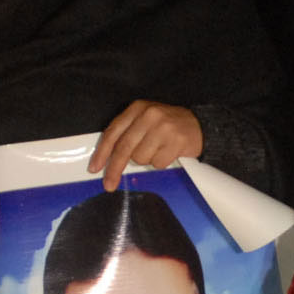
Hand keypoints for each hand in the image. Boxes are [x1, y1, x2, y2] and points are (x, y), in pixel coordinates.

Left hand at [88, 101, 203, 190]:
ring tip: (157, 150)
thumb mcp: (145, 120)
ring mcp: (164, 128)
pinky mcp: (177, 141)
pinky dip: (161, 163)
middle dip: (115, 169)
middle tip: (109, 184)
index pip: (113, 133)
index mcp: (137, 108)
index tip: (95, 168)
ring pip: (141, 158)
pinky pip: (158, 163)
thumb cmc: (166, 126)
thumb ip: (127, 133)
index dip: (102, 153)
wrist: (199, 125)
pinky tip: (168, 153)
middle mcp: (149, 115)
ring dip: (147, 160)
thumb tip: (107, 159)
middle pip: (124, 148)